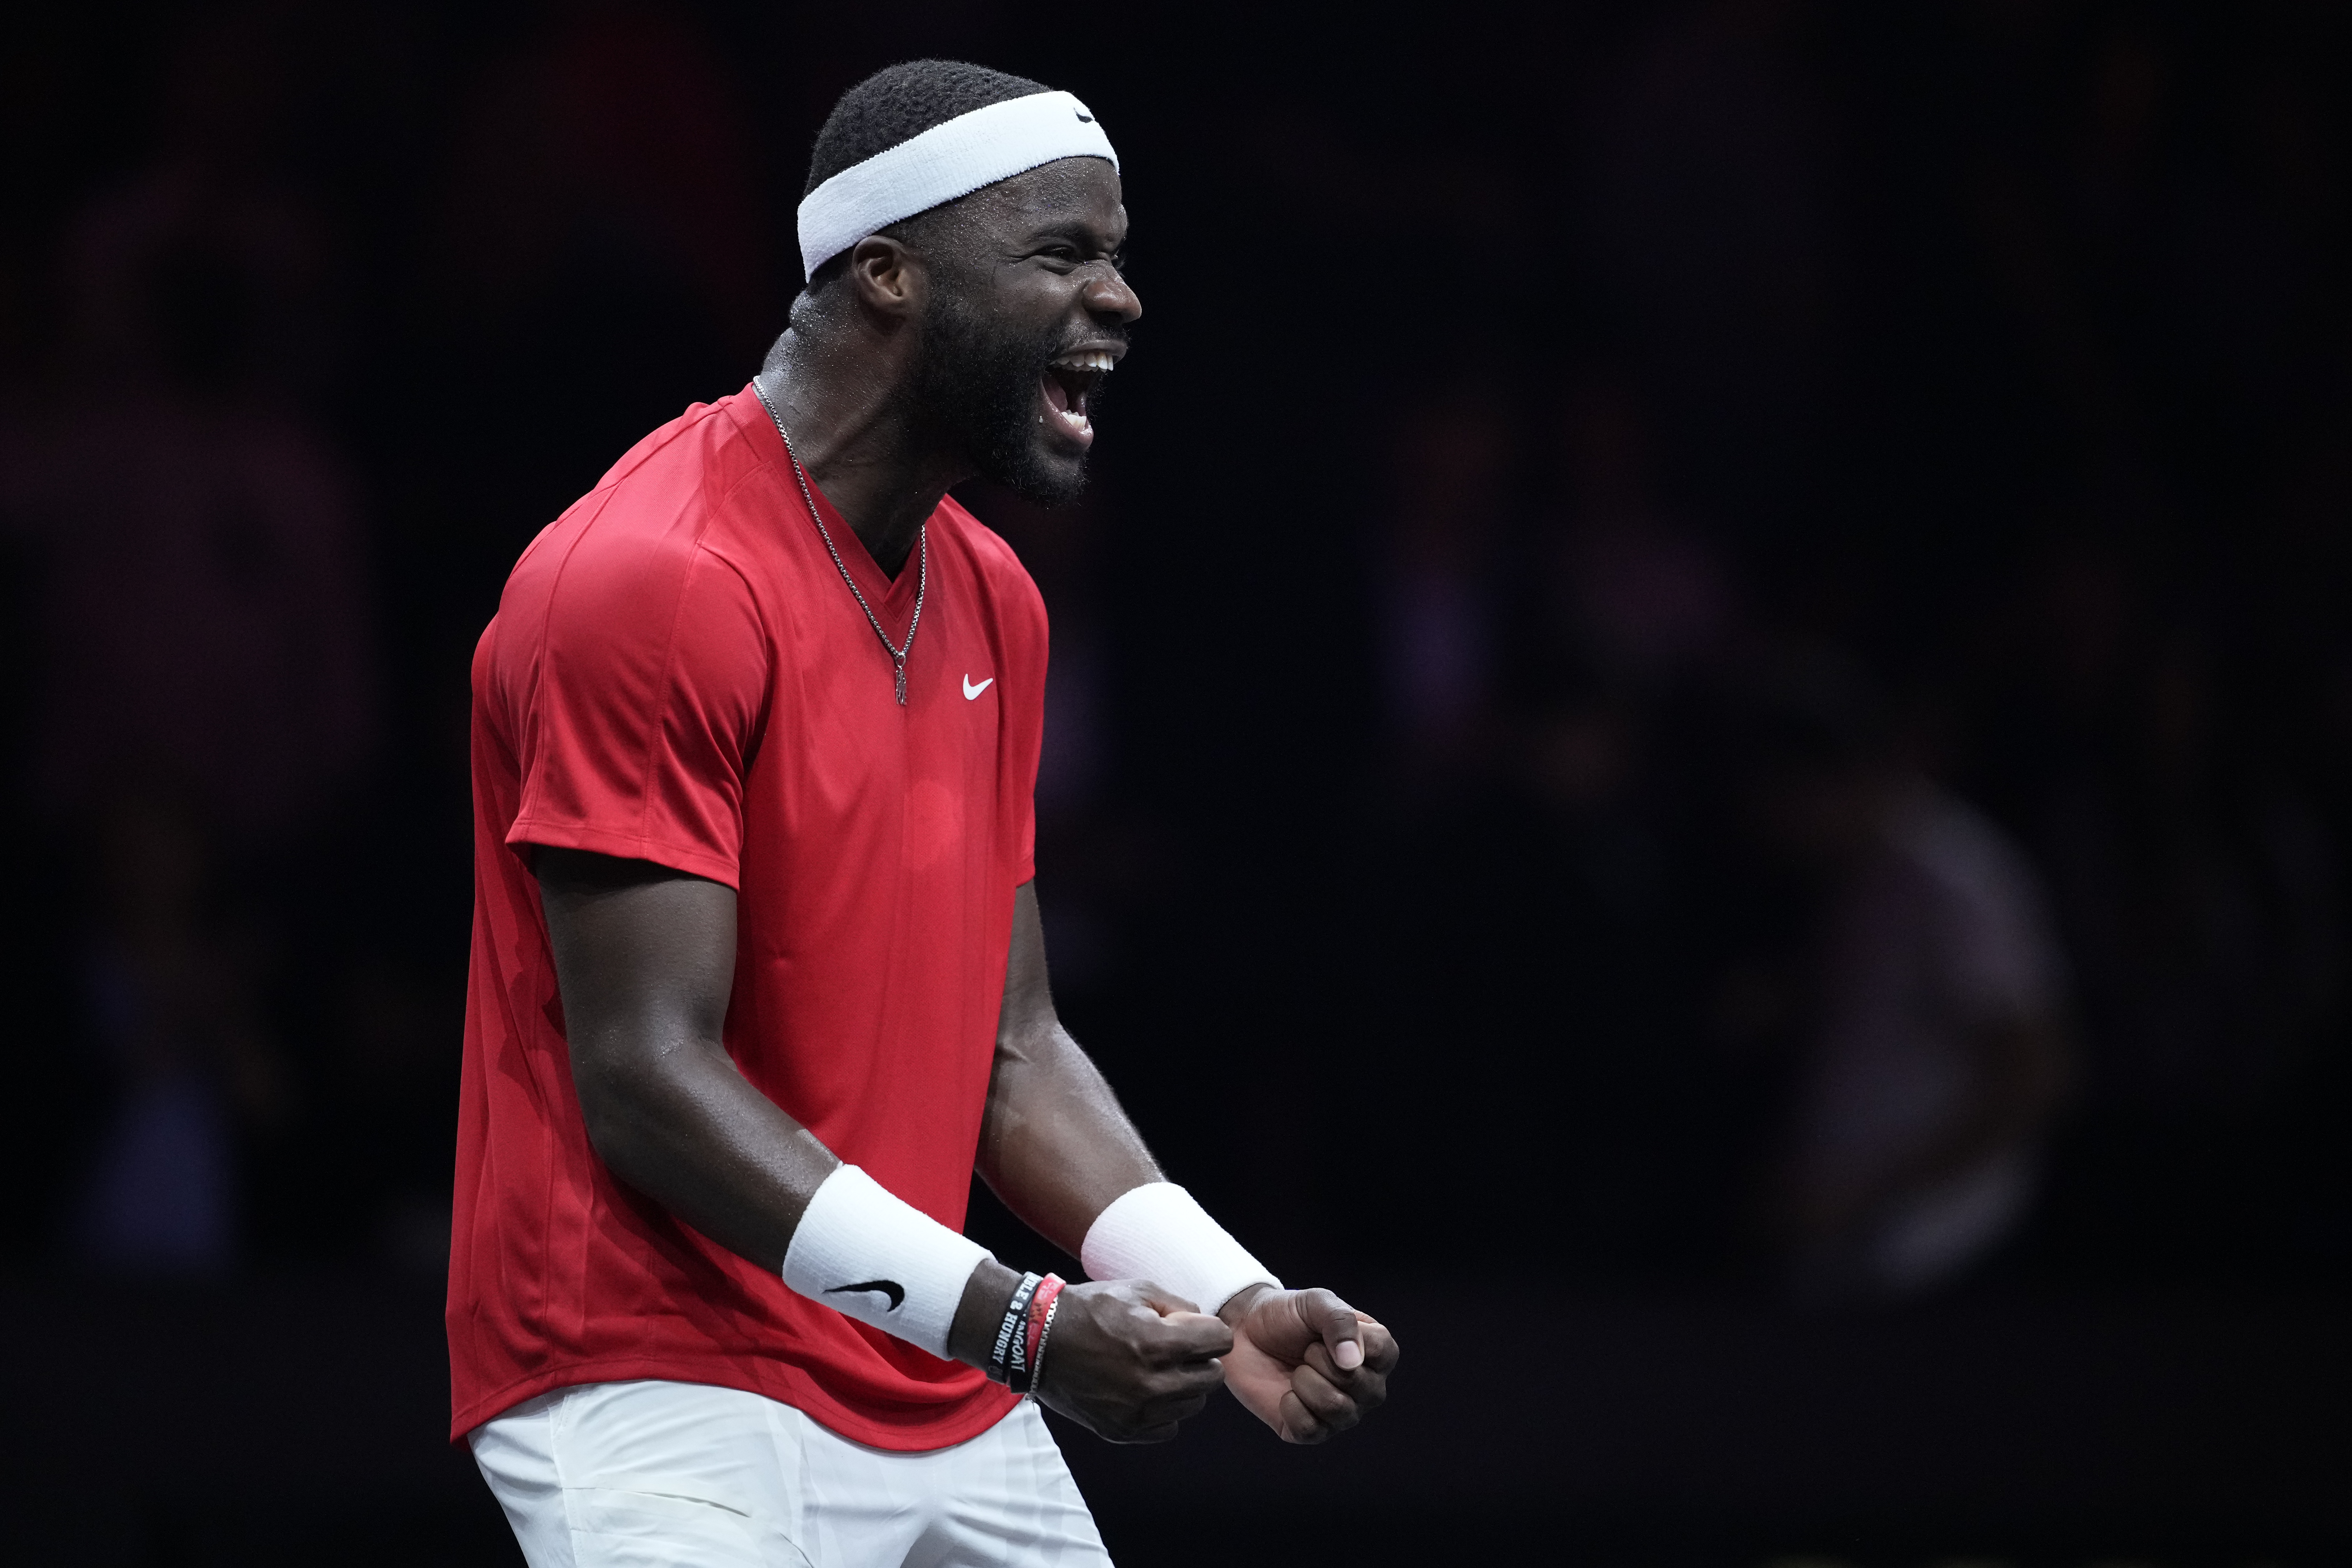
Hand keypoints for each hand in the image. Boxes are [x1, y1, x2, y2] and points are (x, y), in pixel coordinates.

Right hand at [1033, 1280, 1232, 1443]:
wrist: (1039, 1343)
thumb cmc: (1090, 1310)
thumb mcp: (1138, 1290)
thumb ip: (1181, 1307)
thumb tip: (1206, 1326)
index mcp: (1158, 1343)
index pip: (1220, 1342)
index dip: (1210, 1331)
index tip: (1193, 1329)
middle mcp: (1151, 1384)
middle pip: (1213, 1378)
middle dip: (1200, 1359)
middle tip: (1176, 1349)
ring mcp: (1137, 1412)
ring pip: (1193, 1404)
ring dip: (1183, 1386)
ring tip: (1155, 1369)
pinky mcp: (1123, 1431)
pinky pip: (1168, 1427)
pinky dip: (1162, 1411)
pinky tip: (1143, 1390)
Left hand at [1219, 1285, 1397, 1443]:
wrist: (1245, 1331)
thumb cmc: (1287, 1315)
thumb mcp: (1314, 1302)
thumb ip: (1340, 1321)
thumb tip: (1352, 1362)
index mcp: (1374, 1352)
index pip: (1384, 1352)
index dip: (1350, 1340)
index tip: (1323, 1331)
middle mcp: (1366, 1387)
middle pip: (1365, 1388)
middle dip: (1323, 1362)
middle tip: (1306, 1350)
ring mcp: (1342, 1413)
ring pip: (1338, 1410)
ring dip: (1306, 1383)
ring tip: (1296, 1370)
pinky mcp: (1312, 1432)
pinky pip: (1311, 1429)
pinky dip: (1290, 1406)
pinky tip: (1285, 1393)